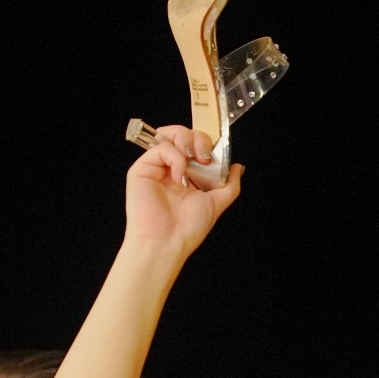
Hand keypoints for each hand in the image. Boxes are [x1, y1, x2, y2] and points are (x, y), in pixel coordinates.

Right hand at [124, 125, 242, 258]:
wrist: (168, 242)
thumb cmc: (186, 229)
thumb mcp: (216, 203)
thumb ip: (229, 185)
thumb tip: (237, 167)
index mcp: (186, 177)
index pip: (195, 147)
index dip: (205, 144)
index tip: (213, 156)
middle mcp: (170, 171)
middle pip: (183, 136)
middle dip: (198, 139)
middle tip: (205, 157)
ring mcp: (155, 169)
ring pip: (169, 135)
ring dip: (186, 141)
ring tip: (192, 159)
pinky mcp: (141, 170)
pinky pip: (160, 148)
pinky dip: (174, 156)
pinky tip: (179, 175)